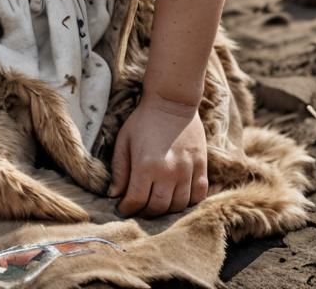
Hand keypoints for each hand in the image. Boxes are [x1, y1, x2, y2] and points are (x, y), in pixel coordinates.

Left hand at [108, 93, 208, 217]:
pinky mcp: (201, 167)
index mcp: (145, 165)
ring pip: (178, 205)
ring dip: (166, 211)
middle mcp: (168, 172)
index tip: (122, 209)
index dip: (127, 209)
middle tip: (138, 209)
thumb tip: (113, 195)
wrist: (172, 101)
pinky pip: (198, 196)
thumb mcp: (124, 140)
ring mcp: (187, 171)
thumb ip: (119, 170)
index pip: (136, 200)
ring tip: (156, 204)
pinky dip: (188, 203)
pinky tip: (178, 198)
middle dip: (145, 213)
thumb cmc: (143, 120)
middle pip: (158, 208)